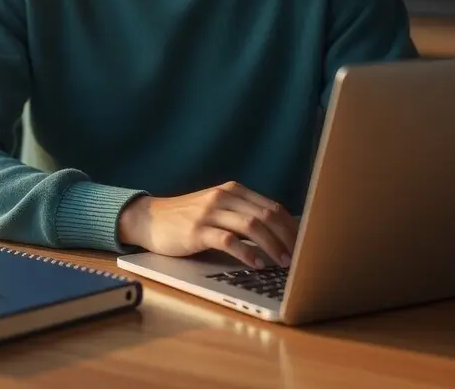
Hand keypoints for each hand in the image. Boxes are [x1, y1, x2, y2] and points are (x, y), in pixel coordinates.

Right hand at [117, 182, 297, 268]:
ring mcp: (210, 212)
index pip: (272, 206)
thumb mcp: (217, 208)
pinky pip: (228, 240)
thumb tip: (278, 235)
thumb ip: (242, 214)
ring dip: (272, 246)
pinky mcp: (197, 230)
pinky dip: (246, 252)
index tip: (304, 245)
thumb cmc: (186, 218)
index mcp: (233, 190)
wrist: (150, 218)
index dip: (292, 227)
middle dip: (287, 238)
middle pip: (267, 215)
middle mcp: (224, 197)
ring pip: (252, 225)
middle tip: (299, 258)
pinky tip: (256, 263)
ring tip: (283, 263)